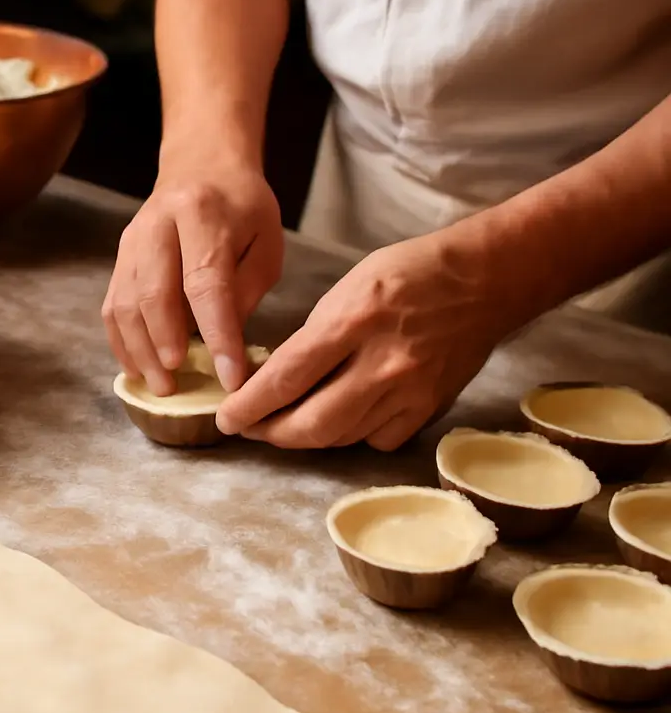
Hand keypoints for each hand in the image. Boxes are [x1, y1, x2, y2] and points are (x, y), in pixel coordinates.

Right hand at [102, 158, 282, 396]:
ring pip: (126, 304)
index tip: (230, 376)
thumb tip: (223, 343)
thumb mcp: (265, 241)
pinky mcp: (119, 257)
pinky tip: (138, 367)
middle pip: (155, 294)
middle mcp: (158, 225)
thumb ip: (247, 289)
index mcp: (203, 214)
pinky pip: (112, 306)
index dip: (217, 334)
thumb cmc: (243, 207)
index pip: (207, 283)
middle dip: (167, 346)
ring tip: (161, 385)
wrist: (201, 164)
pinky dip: (122, 342)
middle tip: (181, 385)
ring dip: (141, 352)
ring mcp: (131, 241)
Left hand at [215, 231, 508, 449]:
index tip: (226, 417)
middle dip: (270, 433)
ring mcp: (410, 393)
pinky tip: (340, 417)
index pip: (287, 377)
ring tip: (282, 424)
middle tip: (248, 427)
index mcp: (355, 320)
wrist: (486, 280)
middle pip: (311, 424)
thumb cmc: (410, 272)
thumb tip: (280, 377)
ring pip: (340, 437)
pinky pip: (376, 440)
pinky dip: (349, 434)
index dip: (249, 405)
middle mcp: (383, 363)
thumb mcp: (350, 285)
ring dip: (304, 436)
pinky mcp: (430, 410)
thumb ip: (315, 334)